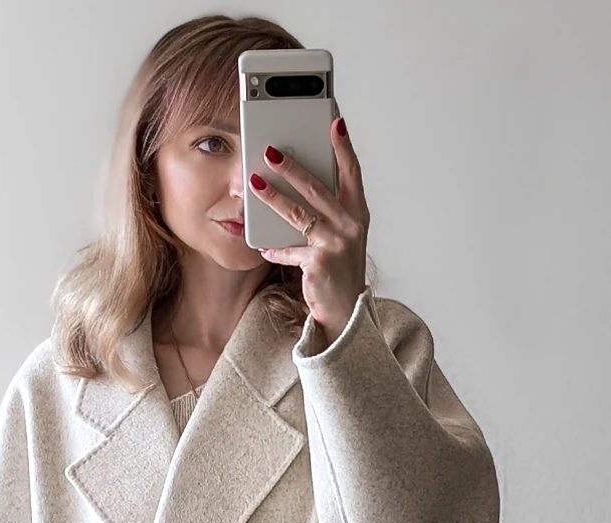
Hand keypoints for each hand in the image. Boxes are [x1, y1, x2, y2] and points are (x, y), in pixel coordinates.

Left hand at [251, 116, 369, 345]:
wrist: (345, 312)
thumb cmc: (339, 269)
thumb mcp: (340, 236)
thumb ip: (326, 211)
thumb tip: (297, 183)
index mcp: (357, 213)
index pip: (352, 172)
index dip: (344, 147)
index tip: (335, 122)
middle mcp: (350, 225)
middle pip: (317, 188)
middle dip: (291, 168)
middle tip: (270, 150)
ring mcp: (335, 244)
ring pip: (298, 214)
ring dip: (273, 197)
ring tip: (254, 184)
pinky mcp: (318, 263)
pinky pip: (289, 249)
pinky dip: (275, 248)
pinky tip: (262, 245)